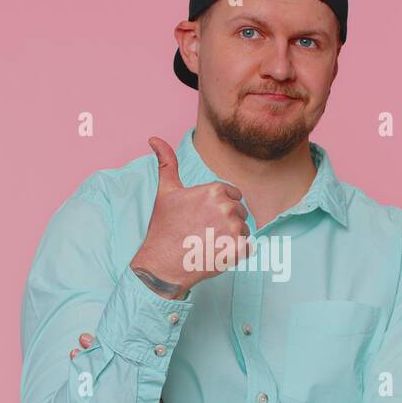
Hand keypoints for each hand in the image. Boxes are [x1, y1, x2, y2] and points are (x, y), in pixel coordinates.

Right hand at [129, 136, 252, 298]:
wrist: (161, 263)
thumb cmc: (164, 228)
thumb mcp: (165, 191)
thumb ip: (167, 163)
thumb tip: (154, 139)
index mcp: (214, 191)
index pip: (233, 197)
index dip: (219, 209)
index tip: (203, 219)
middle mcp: (226, 207)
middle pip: (240, 214)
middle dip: (226, 223)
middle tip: (203, 233)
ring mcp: (233, 229)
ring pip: (243, 231)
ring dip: (230, 239)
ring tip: (208, 244)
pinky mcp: (238, 250)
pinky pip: (247, 249)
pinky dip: (235, 254)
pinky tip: (216, 254)